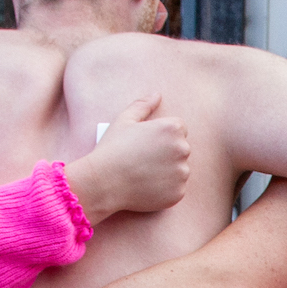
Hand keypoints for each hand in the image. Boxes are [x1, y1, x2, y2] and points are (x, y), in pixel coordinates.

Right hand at [64, 95, 191, 219]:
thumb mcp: (124, 120)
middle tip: (144, 160)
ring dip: (169, 171)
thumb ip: (143, 105)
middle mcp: (182, 149)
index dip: (162, 135)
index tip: (148, 144)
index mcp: (172, 129)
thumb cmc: (113, 149)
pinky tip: (148, 186)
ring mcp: (182, 173)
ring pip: (180, 169)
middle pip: (181, 148)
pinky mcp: (178, 193)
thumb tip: (157, 94)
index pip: (179, 128)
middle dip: (168, 152)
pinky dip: (166, 189)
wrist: (104, 182)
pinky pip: (177, 189)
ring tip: (145, 173)